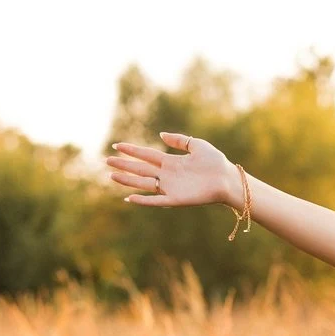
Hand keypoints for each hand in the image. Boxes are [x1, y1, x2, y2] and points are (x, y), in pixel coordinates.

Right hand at [106, 132, 242, 208]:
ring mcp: (170, 187)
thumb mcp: (197, 145)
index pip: (146, 155)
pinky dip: (143, 200)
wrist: (227, 179)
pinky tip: (129, 198)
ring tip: (112, 176)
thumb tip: (161, 135)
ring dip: (127, 180)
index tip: (117, 145)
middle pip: (140, 169)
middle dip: (123, 164)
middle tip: (106, 161)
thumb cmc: (215, 162)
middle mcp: (167, 175)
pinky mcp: (176, 199)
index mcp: (171, 162)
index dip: (132, 150)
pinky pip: (156, 201)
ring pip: (143, 184)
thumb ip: (179, 140)